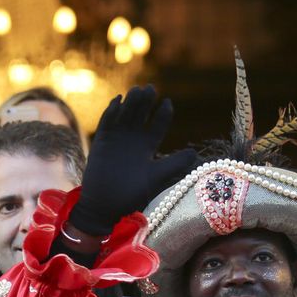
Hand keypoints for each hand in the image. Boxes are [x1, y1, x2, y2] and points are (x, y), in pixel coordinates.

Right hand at [70, 85, 199, 238]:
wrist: (106, 206)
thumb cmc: (133, 195)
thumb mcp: (157, 177)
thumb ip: (175, 165)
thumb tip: (194, 153)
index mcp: (148, 145)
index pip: (159, 123)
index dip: (163, 113)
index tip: (167, 104)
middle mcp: (134, 139)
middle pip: (142, 114)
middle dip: (146, 102)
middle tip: (150, 89)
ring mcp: (117, 139)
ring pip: (125, 114)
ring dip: (130, 103)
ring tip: (136, 92)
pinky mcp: (101, 142)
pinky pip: (107, 123)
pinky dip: (111, 112)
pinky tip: (117, 101)